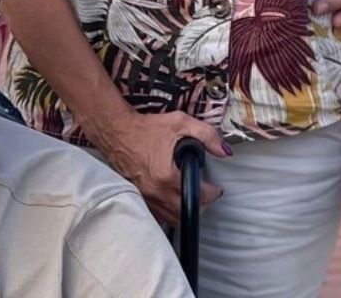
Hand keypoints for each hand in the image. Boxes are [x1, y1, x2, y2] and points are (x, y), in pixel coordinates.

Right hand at [94, 109, 227, 224]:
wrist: (116, 131)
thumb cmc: (145, 128)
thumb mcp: (180, 123)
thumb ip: (206, 135)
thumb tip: (224, 151)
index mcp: (167, 176)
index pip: (199, 196)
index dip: (213, 193)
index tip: (216, 188)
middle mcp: (156, 191)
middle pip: (187, 212)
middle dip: (202, 204)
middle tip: (206, 193)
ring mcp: (146, 196)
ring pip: (172, 217)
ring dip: (186, 210)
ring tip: (192, 197)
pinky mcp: (139, 197)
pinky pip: (159, 214)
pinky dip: (170, 212)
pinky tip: (174, 200)